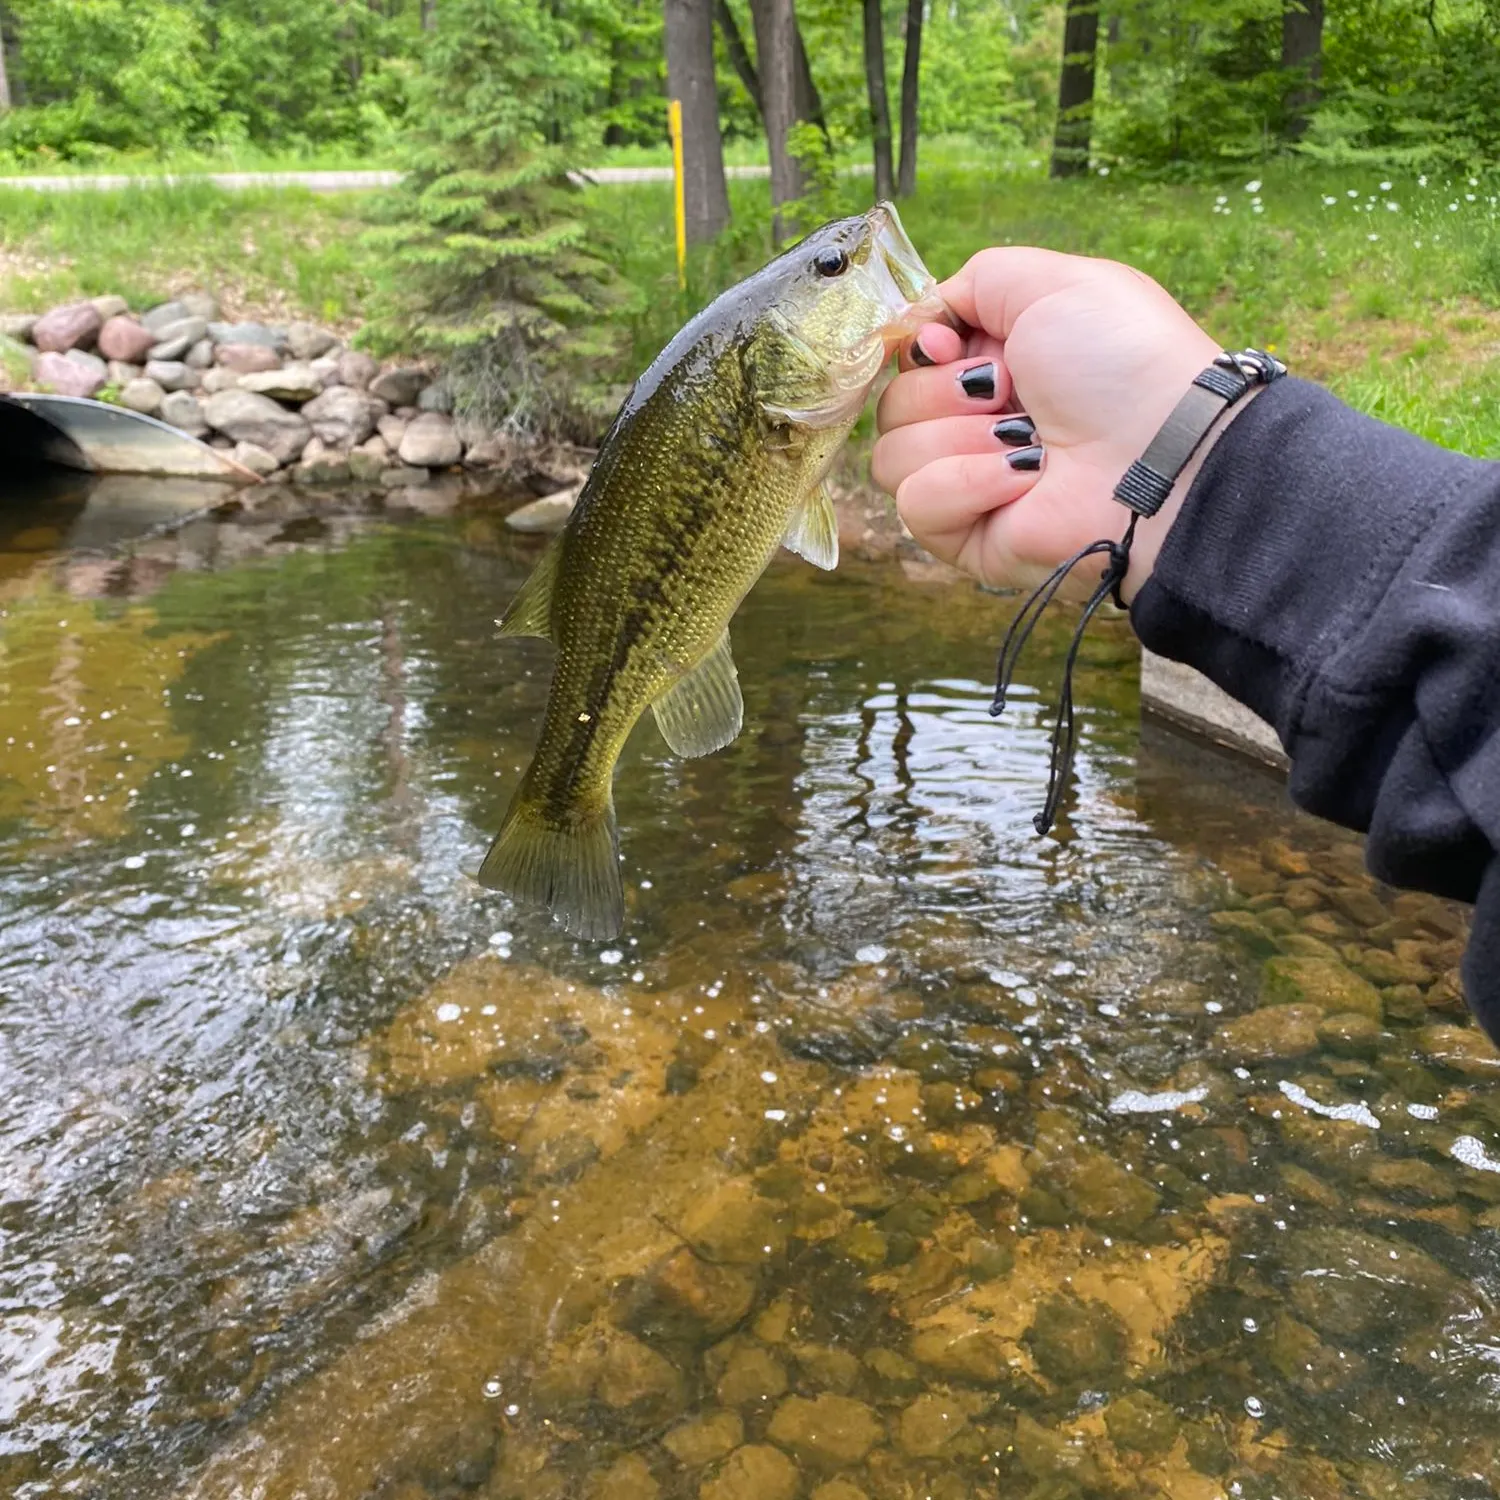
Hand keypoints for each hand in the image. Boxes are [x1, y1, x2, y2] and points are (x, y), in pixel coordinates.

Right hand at [873, 248, 1226, 600]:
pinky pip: (917, 505)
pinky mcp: (967, 539)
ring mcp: (969, 485)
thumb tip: (922, 325)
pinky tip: (1023, 481)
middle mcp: (977, 424)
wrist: (1159, 453)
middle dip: (945, 391)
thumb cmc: (1122, 362)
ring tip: (1027, 443)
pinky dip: (968, 482)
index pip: (908, 358)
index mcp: (995, 364)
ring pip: (891, 456)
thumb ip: (975, 282)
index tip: (949, 343)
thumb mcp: (1054, 284)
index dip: (919, 347)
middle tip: (1010, 393)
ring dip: (961, 437)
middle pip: (891, 406)